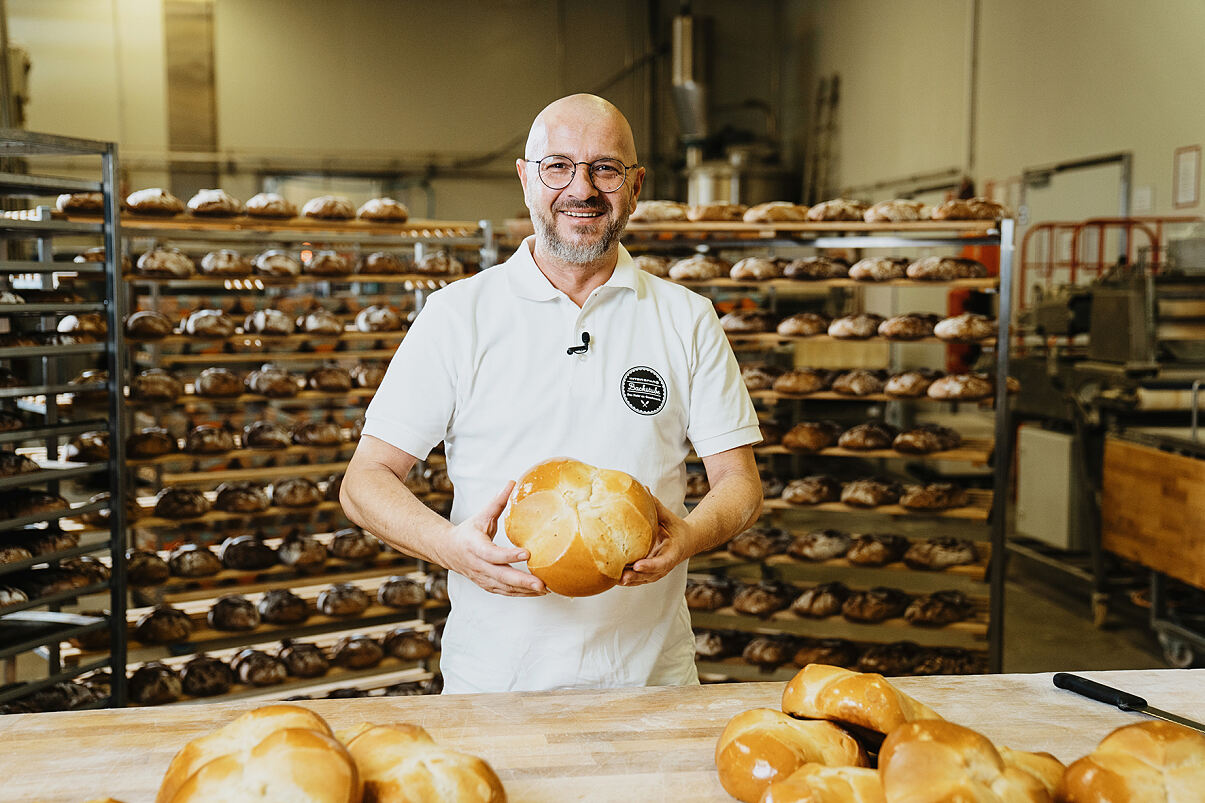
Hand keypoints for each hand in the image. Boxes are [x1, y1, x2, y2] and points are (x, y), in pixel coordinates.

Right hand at [433, 481, 546, 596]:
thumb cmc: (467, 533)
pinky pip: (505, 592)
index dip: (509, 555)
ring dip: (525, 590)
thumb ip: (497, 502)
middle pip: (502, 576)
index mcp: (476, 547)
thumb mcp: (481, 516)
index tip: (528, 553)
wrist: (448, 551)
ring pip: (505, 587)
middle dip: (523, 582)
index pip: (493, 554)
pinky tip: (536, 592)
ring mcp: (483, 578)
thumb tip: (512, 483)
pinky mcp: (487, 585)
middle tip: (542, 584)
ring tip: (545, 589)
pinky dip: (520, 593)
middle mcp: (479, 565)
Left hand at [620, 496, 692, 586]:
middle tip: (621, 577)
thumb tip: (644, 488)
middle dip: (635, 577)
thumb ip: (657, 506)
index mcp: (673, 553)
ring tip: (613, 579)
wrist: (687, 541)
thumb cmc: (677, 528)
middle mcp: (665, 566)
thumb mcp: (669, 518)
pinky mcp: (650, 573)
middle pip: (650, 575)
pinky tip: (612, 577)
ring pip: (642, 580)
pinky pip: (638, 578)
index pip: (662, 563)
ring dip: (629, 581)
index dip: (650, 565)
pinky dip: (627, 579)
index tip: (638, 565)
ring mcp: (658, 572)